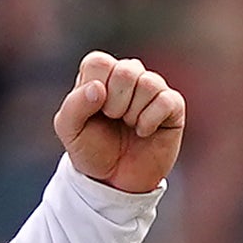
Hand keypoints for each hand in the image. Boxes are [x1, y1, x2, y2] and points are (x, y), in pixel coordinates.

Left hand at [56, 50, 187, 193]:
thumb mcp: (69, 131)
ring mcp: (152, 88)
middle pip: (126, 71)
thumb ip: (74, 105)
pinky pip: (166, 101)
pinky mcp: (172, 105)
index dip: (95, 90)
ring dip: (134, 114)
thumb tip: (99, 88)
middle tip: (113, 120)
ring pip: (149, 83)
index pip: (99, 62)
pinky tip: (144, 131)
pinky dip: (150, 121)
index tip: (95, 111)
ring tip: (129, 125)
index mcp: (101, 73)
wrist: (115, 180)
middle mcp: (128, 74)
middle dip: (115, 105)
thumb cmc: (92, 149)